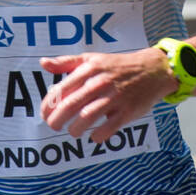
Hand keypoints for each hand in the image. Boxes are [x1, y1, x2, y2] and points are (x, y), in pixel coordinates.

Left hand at [39, 49, 176, 143]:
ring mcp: (114, 97)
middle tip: (54, 126)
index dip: (48, 105)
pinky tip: (93, 135)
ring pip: (86, 118)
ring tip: (73, 132)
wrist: (152, 70)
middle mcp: (100, 82)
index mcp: (89, 69)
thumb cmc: (117, 66)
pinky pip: (107, 128)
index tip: (45, 114)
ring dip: (75, 129)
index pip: (61, 89)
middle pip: (70, 105)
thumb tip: (43, 63)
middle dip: (56, 120)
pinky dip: (97, 136)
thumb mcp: (92, 58)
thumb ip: (66, 62)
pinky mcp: (127, 111)